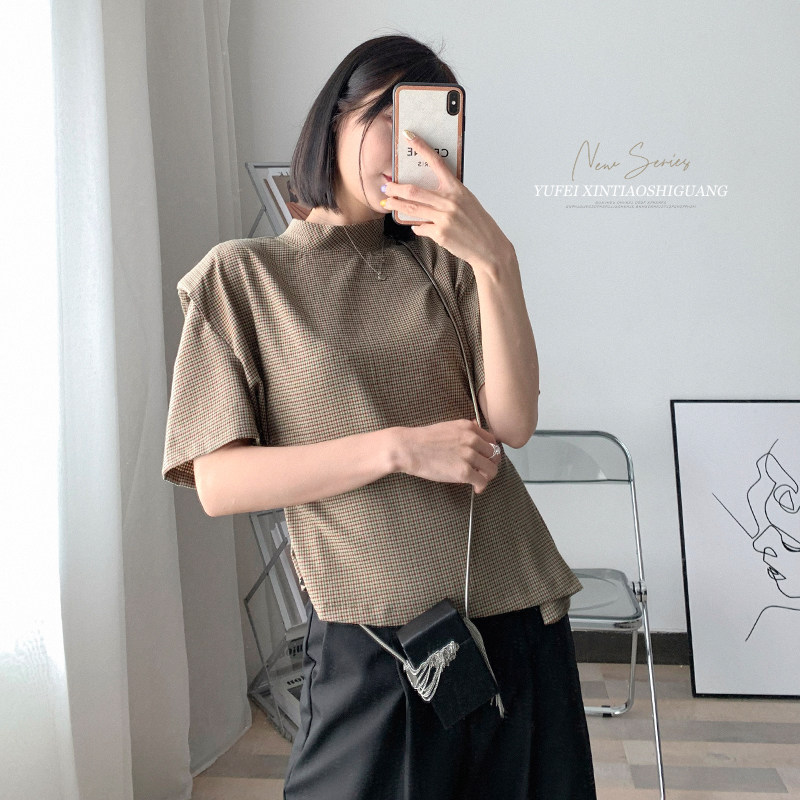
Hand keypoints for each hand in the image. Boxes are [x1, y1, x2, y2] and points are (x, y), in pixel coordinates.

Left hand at [380, 131, 514, 272]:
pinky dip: (416, 227)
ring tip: (387, 204)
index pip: (436, 162)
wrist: (489, 247)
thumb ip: (448, 196)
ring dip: (396, 206)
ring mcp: (444, 218)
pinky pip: (420, 227)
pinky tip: (416, 226)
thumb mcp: (467, 202)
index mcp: (457, 189)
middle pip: (414, 191)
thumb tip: (428, 196)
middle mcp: (449, 201)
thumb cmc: (478, 224)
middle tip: (386, 186)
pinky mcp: (440, 233)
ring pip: (412, 209)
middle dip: (395, 188)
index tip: (408, 136)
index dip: (421, 147)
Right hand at [395, 419, 501, 492]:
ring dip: (487, 477)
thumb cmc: (424, 439)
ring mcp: (469, 456)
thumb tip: (477, 428)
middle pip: (494, 456)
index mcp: (469, 428)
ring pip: (492, 469)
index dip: (489, 452)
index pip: (492, 441)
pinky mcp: (464, 471)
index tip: (484, 459)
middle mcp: (472, 440)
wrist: (408, 448)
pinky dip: (482, 487)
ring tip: (478, 481)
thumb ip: (465, 430)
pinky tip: (475, 489)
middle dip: (489, 465)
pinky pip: (483, 481)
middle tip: (481, 472)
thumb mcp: (448, 426)